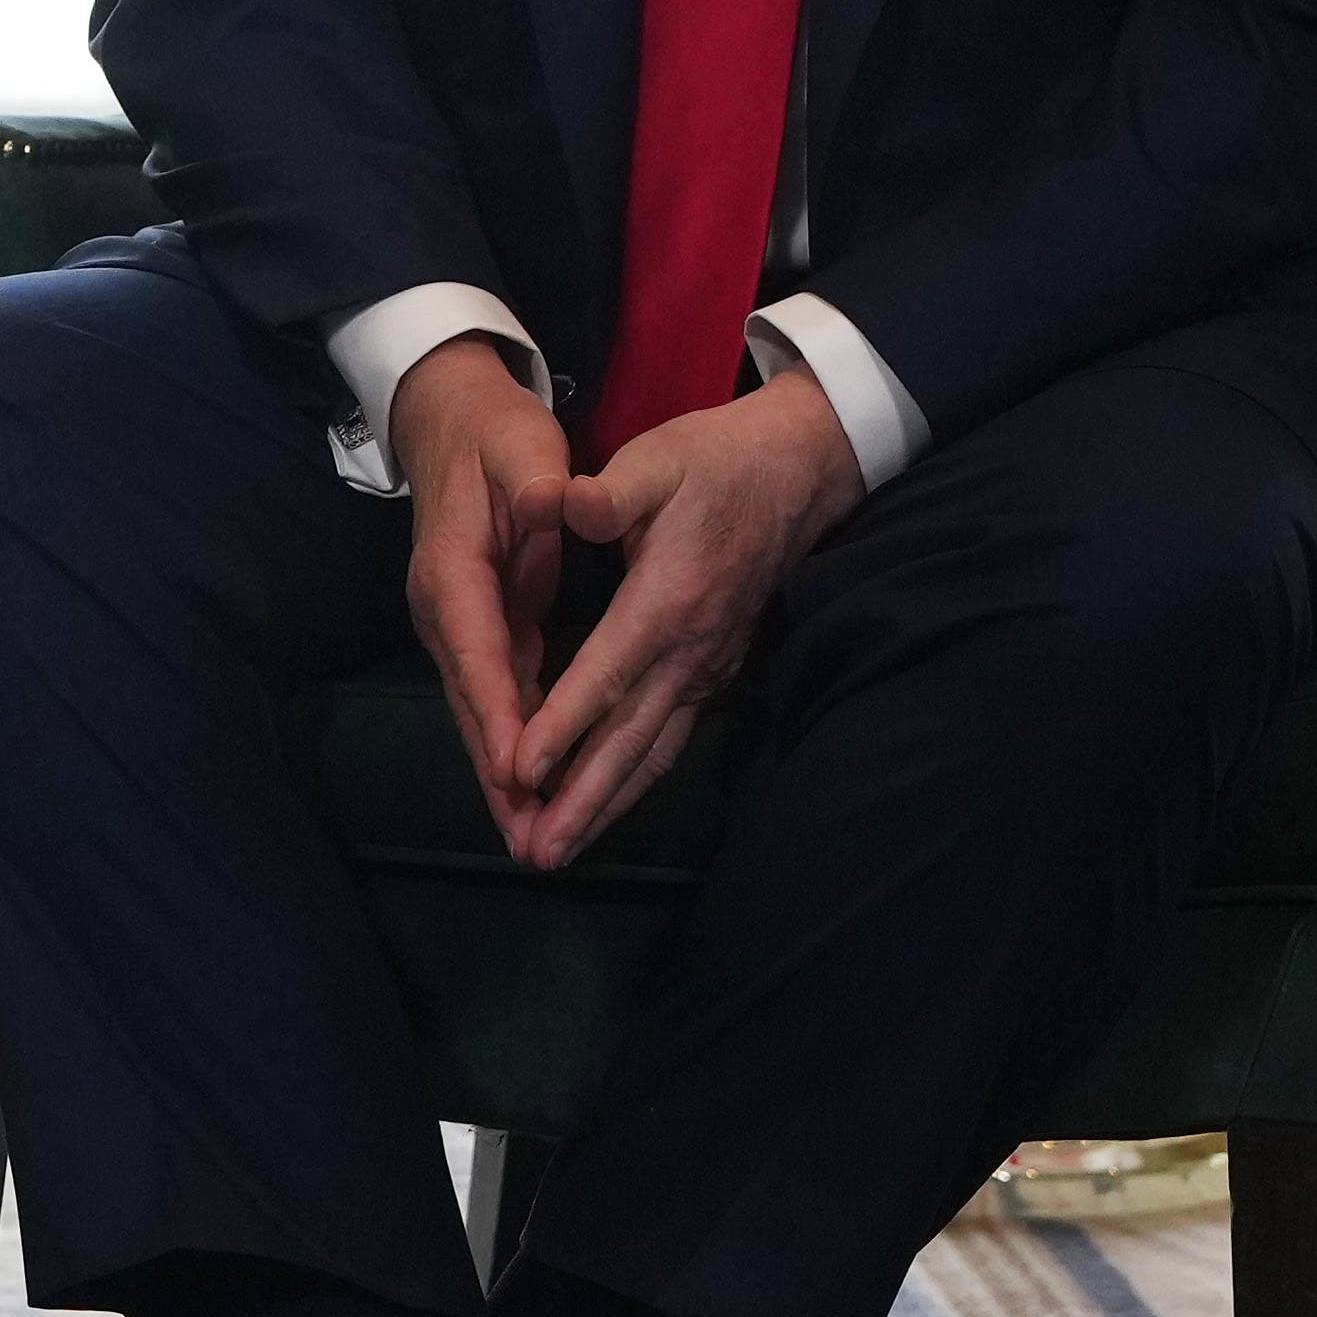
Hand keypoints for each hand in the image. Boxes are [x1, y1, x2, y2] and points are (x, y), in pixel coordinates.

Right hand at [384, 336, 579, 819]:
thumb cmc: (495, 434)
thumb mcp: (522, 444)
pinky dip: (512, 744)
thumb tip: (549, 501)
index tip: (520, 771)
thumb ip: (538, 478)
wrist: (452, 421)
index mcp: (454, 569)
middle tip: (528, 841)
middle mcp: (444, 609)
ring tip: (531, 839)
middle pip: (470, 702)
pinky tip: (533, 791)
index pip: (478, 651)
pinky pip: (495, 696)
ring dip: (502, 777)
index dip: (498, 714)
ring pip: (479, 711)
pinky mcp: (476, 630)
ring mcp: (455, 624)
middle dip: (497, 774)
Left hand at [498, 365, 864, 869]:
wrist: (798, 472)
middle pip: (629, 740)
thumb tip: (565, 503)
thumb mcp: (656, 459)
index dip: (561, 725)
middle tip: (533, 855)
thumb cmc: (715, 461)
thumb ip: (607, 491)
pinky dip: (634, 783)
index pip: (605, 674)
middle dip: (579, 801)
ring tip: (557, 856)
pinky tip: (604, 812)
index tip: (519, 771)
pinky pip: (669, 742)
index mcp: (665, 600)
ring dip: (605, 808)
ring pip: (652, 753)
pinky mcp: (714, 674)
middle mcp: (690, 650)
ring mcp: (707, 669)